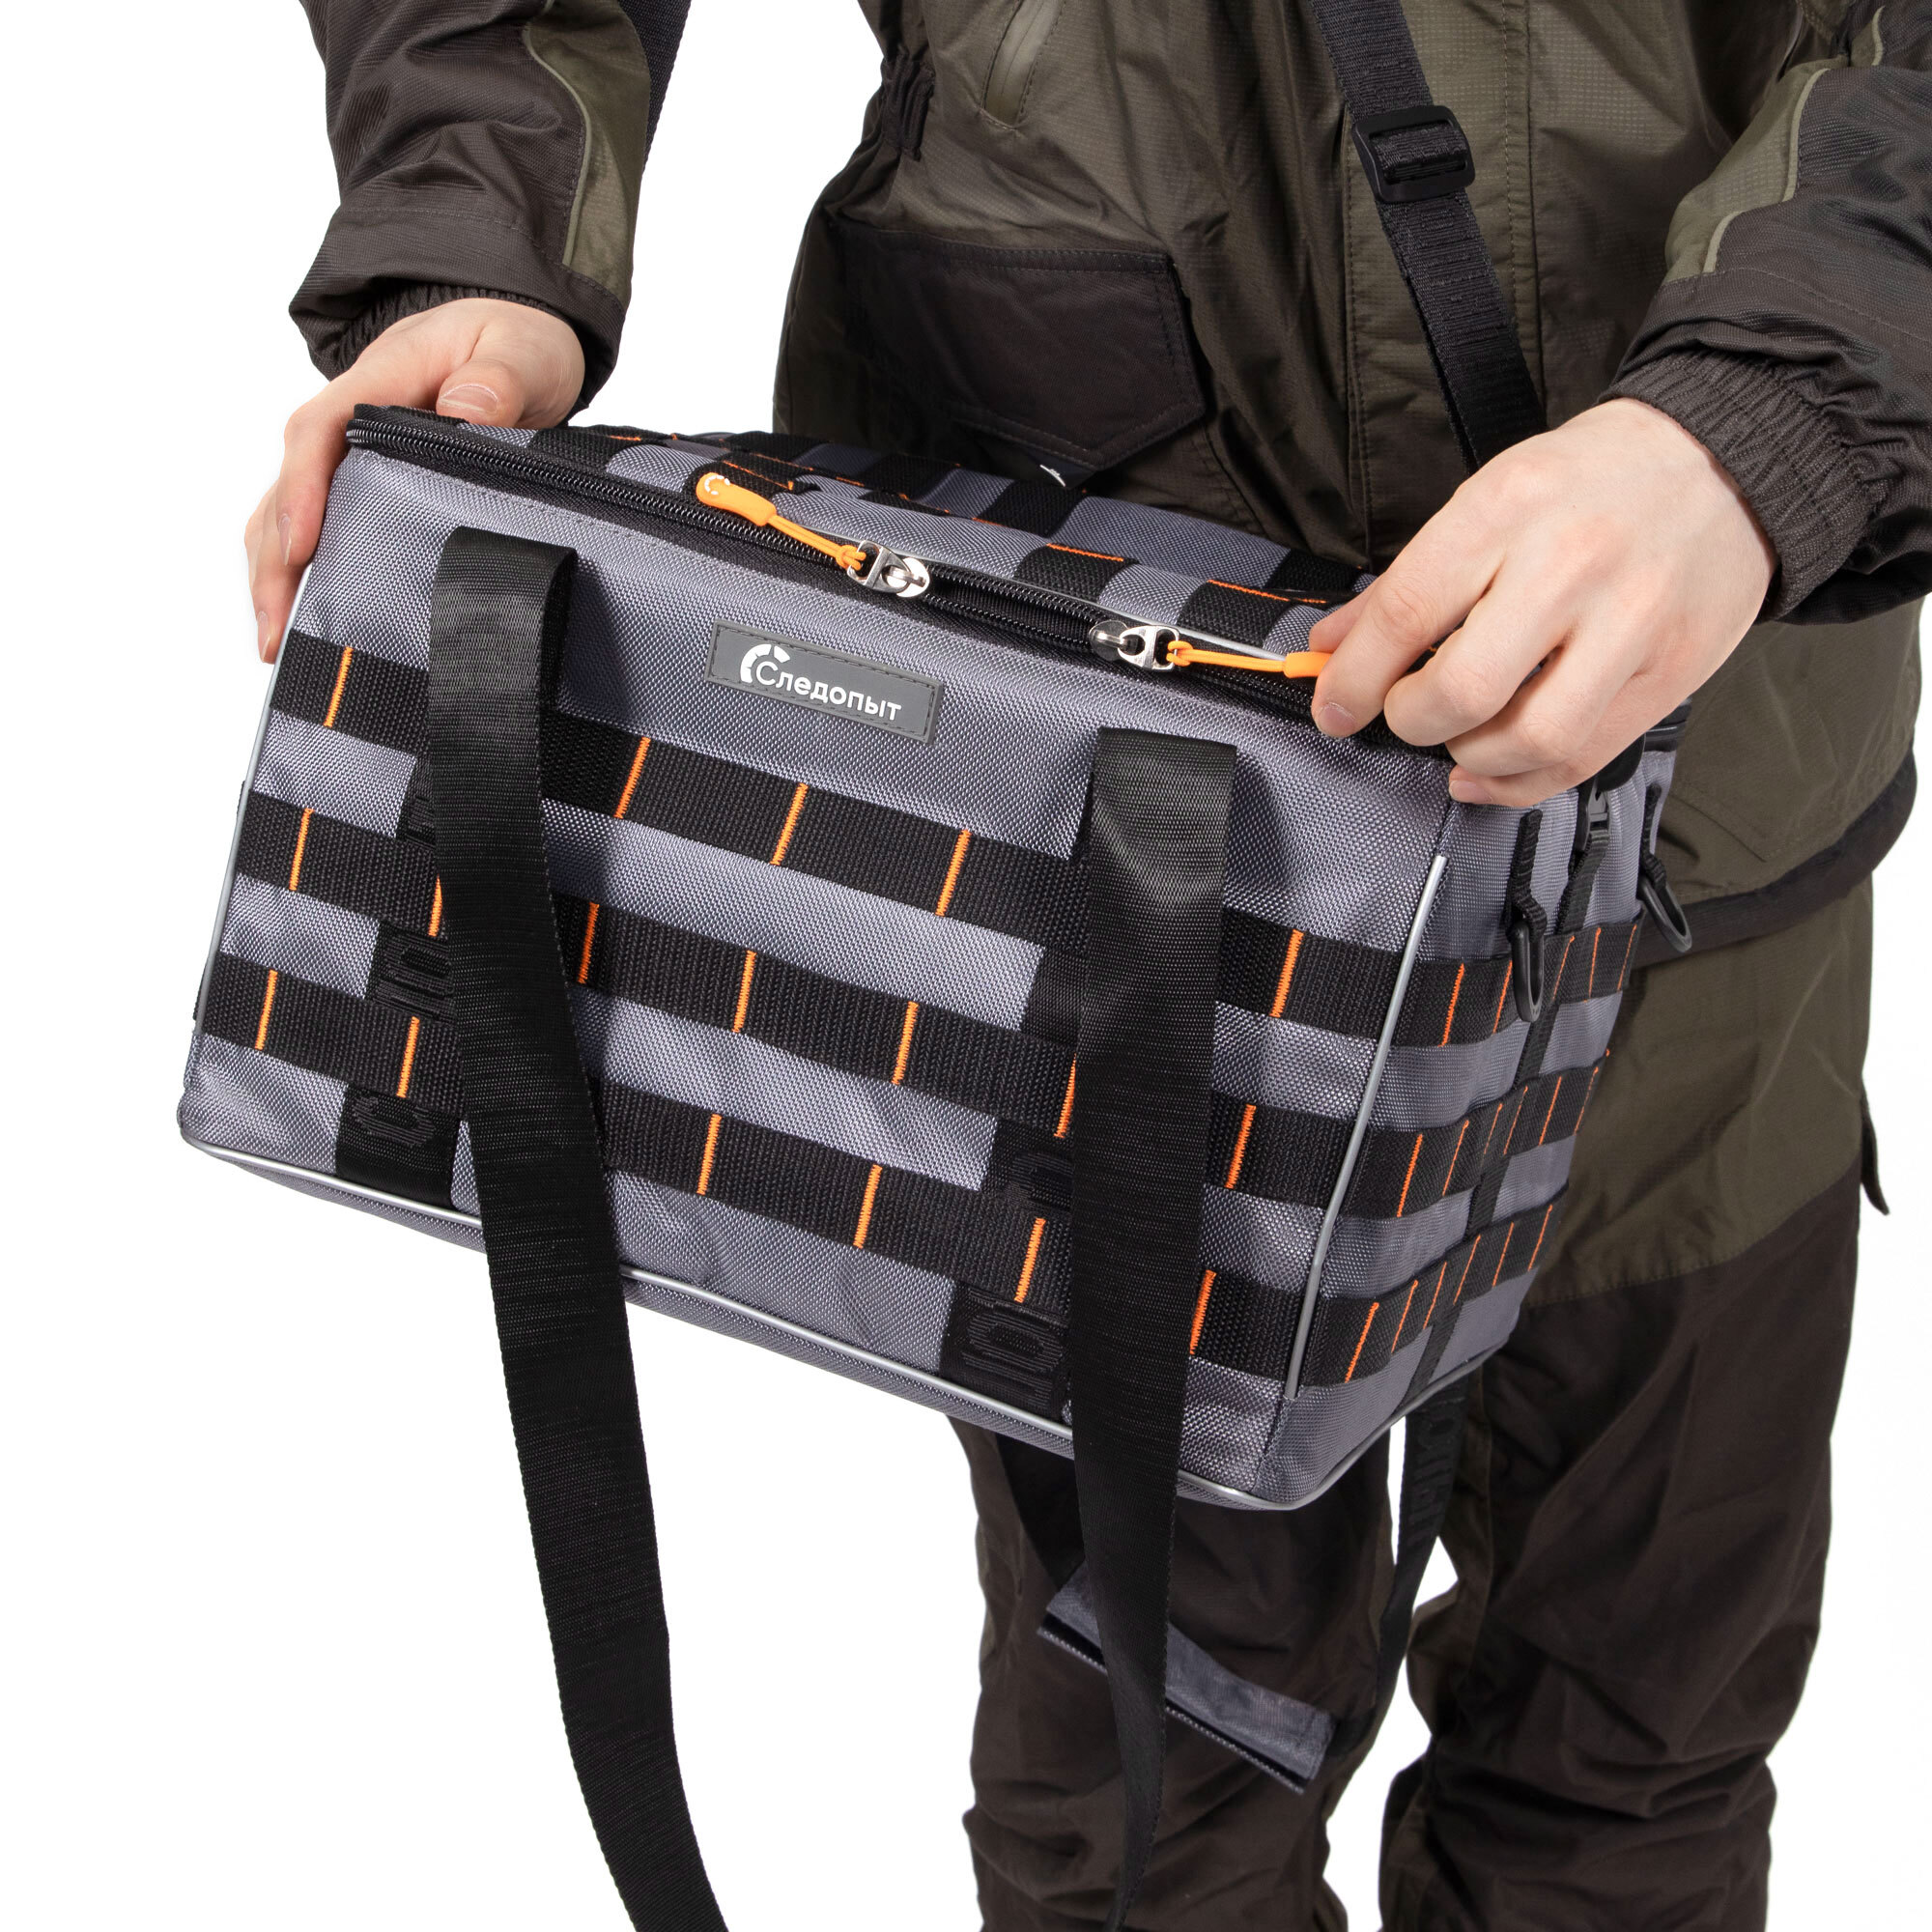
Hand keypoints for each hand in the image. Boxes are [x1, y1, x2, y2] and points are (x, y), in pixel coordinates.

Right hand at [244, 298, 584, 660]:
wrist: (514, 337)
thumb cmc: (513, 341)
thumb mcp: (521, 349)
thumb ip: (498, 377)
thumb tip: (465, 409)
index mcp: (381, 378)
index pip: (321, 430)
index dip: (302, 488)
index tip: (301, 546)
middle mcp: (351, 415)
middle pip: (290, 482)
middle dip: (274, 557)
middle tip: (272, 629)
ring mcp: (353, 451)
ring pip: (290, 508)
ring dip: (277, 572)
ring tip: (274, 644)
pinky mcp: (367, 479)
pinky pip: (323, 522)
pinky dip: (307, 568)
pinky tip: (307, 618)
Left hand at [1307, 398, 1774, 804]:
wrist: (1728, 461)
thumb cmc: (1597, 480)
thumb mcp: (1491, 497)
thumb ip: (1407, 581)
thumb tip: (1331, 647)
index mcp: (1509, 509)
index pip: (1406, 614)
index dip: (1354, 678)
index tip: (1334, 707)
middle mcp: (1572, 565)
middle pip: (1463, 690)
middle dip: (1410, 719)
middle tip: (1405, 710)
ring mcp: (1630, 623)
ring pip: (1528, 739)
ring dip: (1469, 755)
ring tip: (1459, 732)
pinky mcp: (1670, 673)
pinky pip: (1582, 758)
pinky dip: (1518, 783)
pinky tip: (1487, 771)